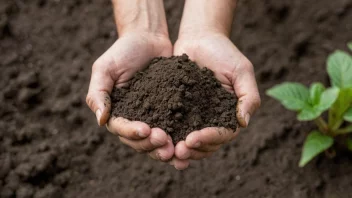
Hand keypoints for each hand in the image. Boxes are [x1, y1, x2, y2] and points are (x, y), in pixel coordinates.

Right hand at [86, 32, 174, 161]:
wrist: (148, 38)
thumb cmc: (123, 51)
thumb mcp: (105, 69)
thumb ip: (98, 94)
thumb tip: (100, 121)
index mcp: (116, 112)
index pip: (121, 129)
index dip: (132, 133)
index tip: (146, 129)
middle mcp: (133, 119)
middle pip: (139, 141)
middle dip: (151, 144)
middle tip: (165, 141)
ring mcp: (152, 117)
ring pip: (156, 141)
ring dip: (165, 148)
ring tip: (177, 148)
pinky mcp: (169, 112)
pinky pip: (174, 129)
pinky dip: (179, 137)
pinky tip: (189, 140)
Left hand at [172, 32, 260, 166]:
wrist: (199, 38)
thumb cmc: (224, 52)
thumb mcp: (241, 70)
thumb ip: (248, 96)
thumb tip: (243, 123)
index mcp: (229, 114)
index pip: (222, 135)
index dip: (209, 140)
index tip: (193, 139)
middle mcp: (212, 120)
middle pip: (205, 145)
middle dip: (192, 151)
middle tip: (178, 152)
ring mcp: (194, 117)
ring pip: (188, 141)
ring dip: (178, 150)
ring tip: (166, 151)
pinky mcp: (177, 110)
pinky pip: (172, 126)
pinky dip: (166, 136)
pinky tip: (155, 139)